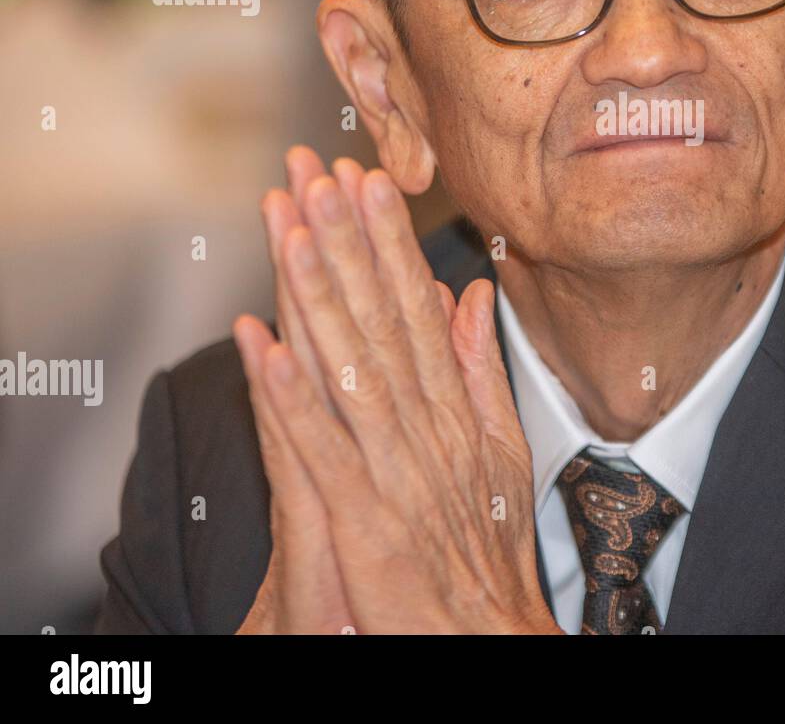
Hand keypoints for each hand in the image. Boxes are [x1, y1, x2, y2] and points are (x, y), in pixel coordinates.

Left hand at [236, 151, 557, 633]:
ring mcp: (394, 466)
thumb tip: (470, 295)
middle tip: (319, 172)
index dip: (387, 242)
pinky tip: (258, 342)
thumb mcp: (502, 446)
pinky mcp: (364, 515)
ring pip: (347, 364)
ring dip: (318, 293)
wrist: (488, 635)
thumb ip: (480, 367)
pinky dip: (288, 394)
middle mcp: (425, 423)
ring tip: (290, 225)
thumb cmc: (490, 547)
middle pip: (378, 319)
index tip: (365, 180)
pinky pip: (318, 447)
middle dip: (348, 241)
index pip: (415, 307)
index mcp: (453, 405)